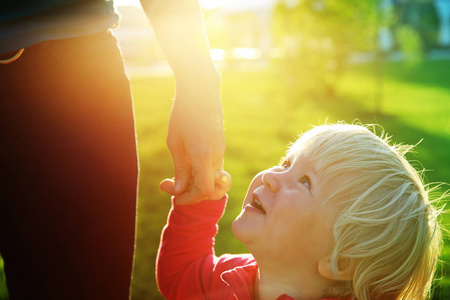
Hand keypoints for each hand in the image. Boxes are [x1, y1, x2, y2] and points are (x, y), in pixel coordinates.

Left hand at [166, 72, 224, 203]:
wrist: (202, 90)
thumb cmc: (184, 113)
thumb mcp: (175, 142)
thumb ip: (180, 169)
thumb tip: (179, 191)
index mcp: (204, 155)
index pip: (204, 190)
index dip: (189, 199)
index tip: (174, 197)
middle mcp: (217, 156)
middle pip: (212, 189)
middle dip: (193, 195)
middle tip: (173, 187)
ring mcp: (221, 150)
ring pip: (212, 179)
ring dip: (195, 184)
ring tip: (177, 176)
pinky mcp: (220, 146)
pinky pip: (213, 167)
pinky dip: (200, 173)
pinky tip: (185, 164)